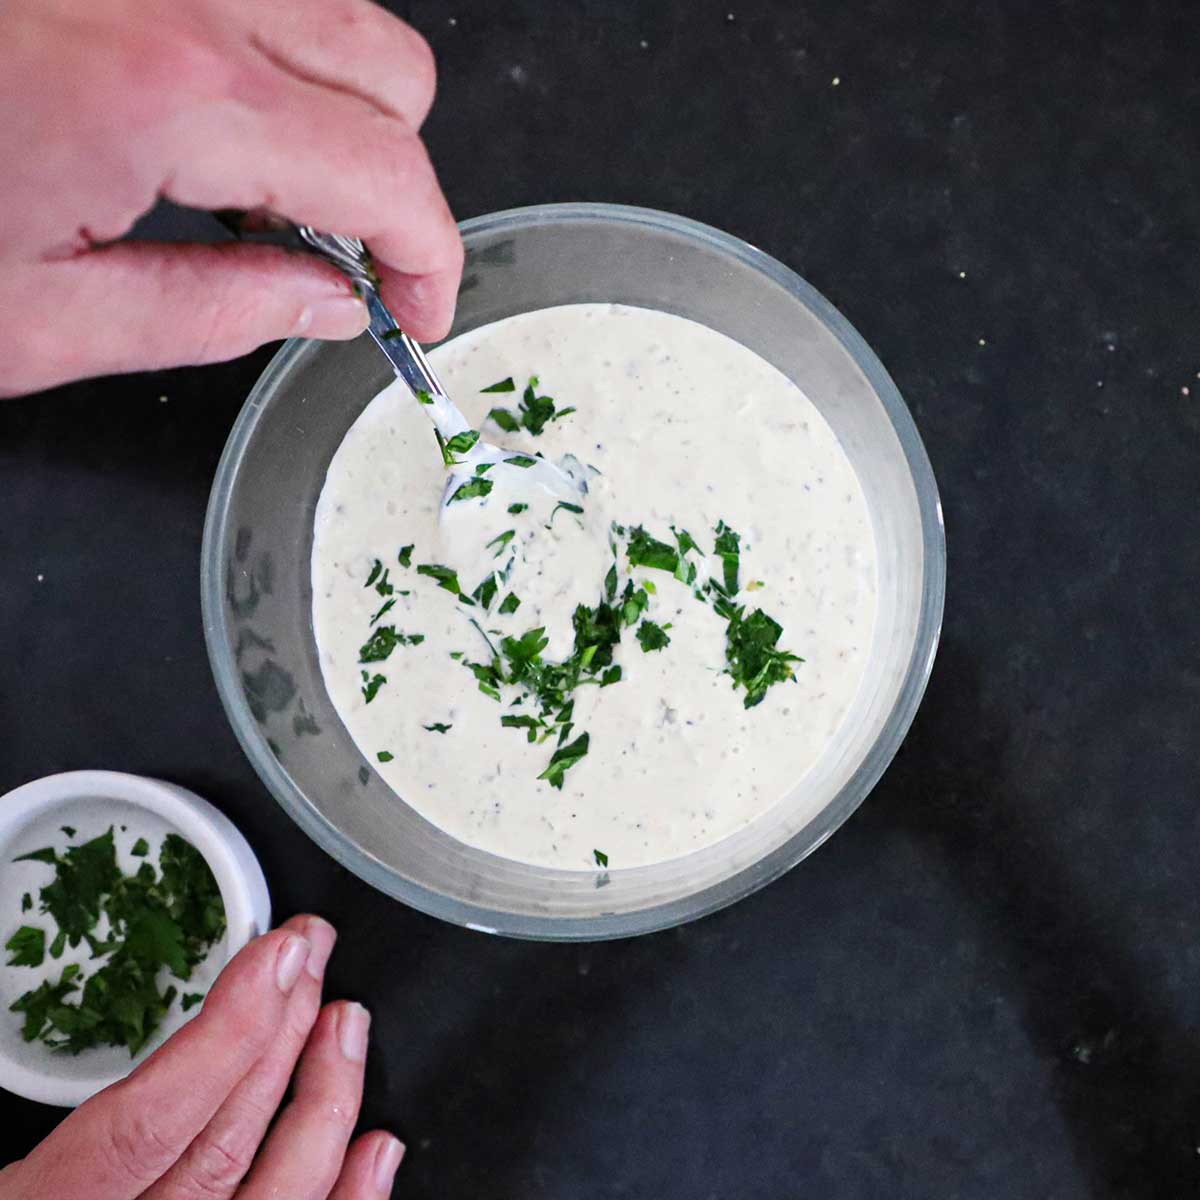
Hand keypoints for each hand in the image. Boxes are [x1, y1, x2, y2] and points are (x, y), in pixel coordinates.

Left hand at [0, 0, 462, 396]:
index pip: (386, 174)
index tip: (419, 309)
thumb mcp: (39, 319)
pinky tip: (215, 124)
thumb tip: (326, 304)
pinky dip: (279, 62)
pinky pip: (263, 0)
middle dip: (399, 184)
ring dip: (345, 114)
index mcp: (165, 96)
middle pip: (393, 75)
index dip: (430, 259)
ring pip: (341, 17)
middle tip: (346, 258)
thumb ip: (211, 313)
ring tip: (267, 191)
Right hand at [0, 916, 403, 1199]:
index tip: (277, 958)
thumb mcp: (1, 1171)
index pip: (144, 1127)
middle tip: (314, 961)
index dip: (226, 1035)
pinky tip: (374, 1150)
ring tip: (348, 1028)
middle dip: (281, 1037)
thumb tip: (126, 1027)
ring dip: (325, 1106)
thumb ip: (53, 1122)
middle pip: (221, 1149)